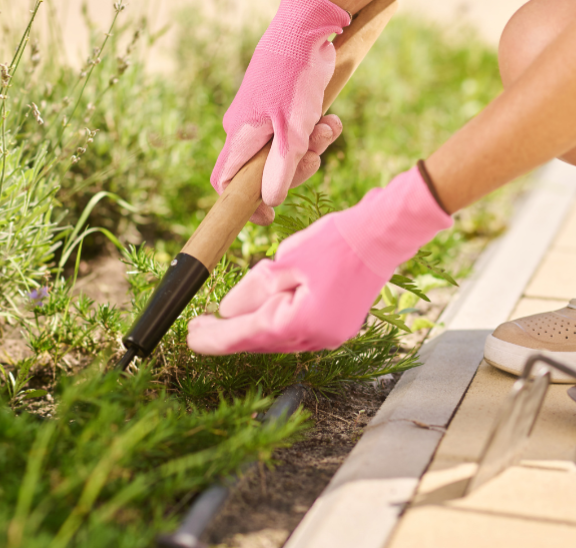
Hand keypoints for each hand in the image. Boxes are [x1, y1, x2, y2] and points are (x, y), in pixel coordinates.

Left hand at [188, 167, 452, 354]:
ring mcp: (330, 335)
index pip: (248, 335)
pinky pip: (295, 329)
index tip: (190, 336)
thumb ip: (255, 289)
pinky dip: (273, 322)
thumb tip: (227, 311)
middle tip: (197, 330)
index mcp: (303, 323)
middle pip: (263, 342)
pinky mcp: (337, 326)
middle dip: (229, 335)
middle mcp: (318, 338)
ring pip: (278, 337)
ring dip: (251, 329)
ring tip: (220, 321)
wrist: (385, 235)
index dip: (215, 338)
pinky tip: (258, 312)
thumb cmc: (338, 241)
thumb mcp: (287, 260)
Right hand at [211, 0, 350, 225]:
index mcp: (240, 138)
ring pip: (287, 150)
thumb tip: (270, 201)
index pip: (226, 182)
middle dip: (296, 169)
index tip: (268, 214)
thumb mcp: (292, 135)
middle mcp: (247, 130)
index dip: (243, 203)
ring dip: (313, 146)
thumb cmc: (292, 82)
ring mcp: (265, 117)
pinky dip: (316, 129)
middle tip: (316, 159)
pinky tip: (331, 119)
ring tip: (329, 128)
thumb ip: (281, 171)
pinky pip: (299, 130)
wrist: (305, 32)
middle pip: (265, 170)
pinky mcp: (284, 105)